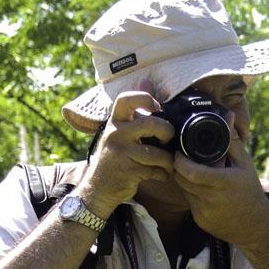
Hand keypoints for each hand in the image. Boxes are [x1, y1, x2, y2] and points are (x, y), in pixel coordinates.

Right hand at [77, 92, 175, 219]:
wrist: (99, 187)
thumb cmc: (115, 157)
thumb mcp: (119, 132)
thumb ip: (134, 112)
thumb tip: (147, 80)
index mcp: (115, 122)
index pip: (127, 98)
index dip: (146, 99)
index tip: (157, 108)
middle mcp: (116, 134)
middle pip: (151, 124)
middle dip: (167, 132)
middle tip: (169, 140)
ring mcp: (121, 153)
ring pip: (157, 153)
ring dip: (168, 161)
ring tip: (168, 164)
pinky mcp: (128, 171)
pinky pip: (155, 170)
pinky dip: (163, 174)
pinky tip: (160, 175)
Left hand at [171, 129, 268, 250]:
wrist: (256, 227)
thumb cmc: (251, 192)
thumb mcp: (245, 164)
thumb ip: (232, 141)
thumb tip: (227, 115)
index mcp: (222, 183)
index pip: (189, 171)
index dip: (179, 160)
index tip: (179, 152)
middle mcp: (211, 199)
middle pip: (181, 180)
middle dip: (179, 168)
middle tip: (183, 159)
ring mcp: (204, 212)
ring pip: (184, 191)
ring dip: (185, 181)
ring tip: (195, 173)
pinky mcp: (201, 221)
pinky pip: (190, 203)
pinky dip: (192, 194)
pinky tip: (204, 191)